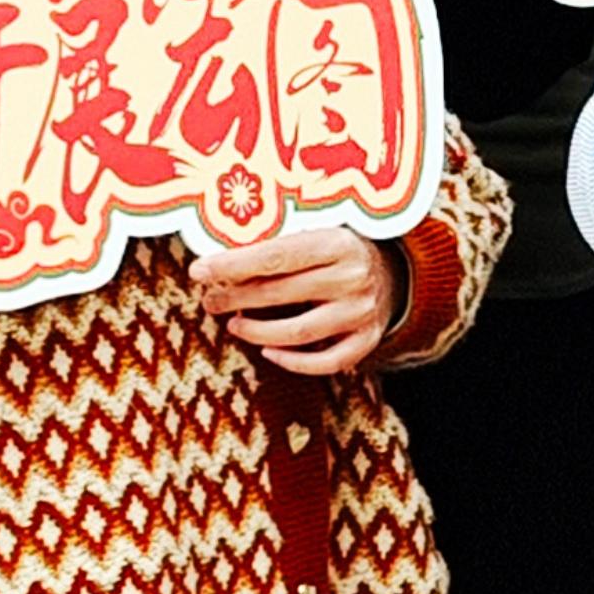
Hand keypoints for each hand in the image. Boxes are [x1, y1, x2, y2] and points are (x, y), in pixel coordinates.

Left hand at [190, 223, 395, 376]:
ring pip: (299, 332)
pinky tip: (267, 351)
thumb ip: (277, 241)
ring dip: (257, 331)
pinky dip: (292, 362)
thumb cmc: (336, 250)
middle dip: (237, 298)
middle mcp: (353, 277)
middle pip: (282, 293)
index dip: (233, 265)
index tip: (200, 271)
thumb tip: (217, 258)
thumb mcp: (316, 231)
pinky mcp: (367, 341)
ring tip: (233, 324)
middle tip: (210, 300)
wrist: (394, 272)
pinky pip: (325, 362)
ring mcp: (362, 312)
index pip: (275, 256)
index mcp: (337, 242)